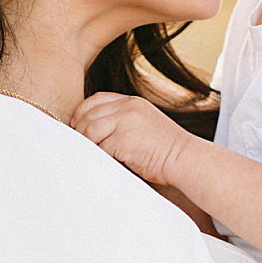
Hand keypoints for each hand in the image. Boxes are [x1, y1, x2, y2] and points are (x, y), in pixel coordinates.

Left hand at [72, 92, 192, 187]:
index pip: (96, 100)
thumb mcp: (144, 123)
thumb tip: (92, 132)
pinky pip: (99, 148)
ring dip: (87, 145)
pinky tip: (100, 162)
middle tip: (78, 145)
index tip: (76, 126)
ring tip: (90, 155)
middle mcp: (128, 107)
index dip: (81, 112)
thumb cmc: (165, 149)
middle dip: (80, 131)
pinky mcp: (123, 140)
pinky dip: (97, 157)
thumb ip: (122, 121)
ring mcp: (125, 122)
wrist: (185, 158)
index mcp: (132, 102)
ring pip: (90, 131)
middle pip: (89, 115)